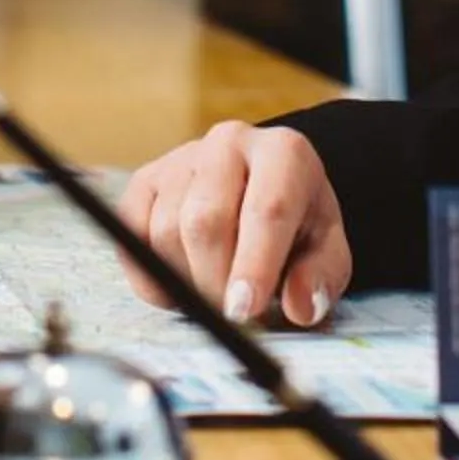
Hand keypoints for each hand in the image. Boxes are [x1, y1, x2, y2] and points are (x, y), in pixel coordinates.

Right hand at [114, 121, 349, 329]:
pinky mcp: (146, 179)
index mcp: (284, 154)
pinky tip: (180, 281)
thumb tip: (300, 306)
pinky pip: (131, 236)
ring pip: (166, 231)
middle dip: (214, 281)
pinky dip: (149, 275)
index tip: (244, 311)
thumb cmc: (297, 226)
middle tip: (230, 316)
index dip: (254, 265)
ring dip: (186, 280)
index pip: (266, 210)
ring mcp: (181, 158)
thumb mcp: (327, 251)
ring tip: (214, 290)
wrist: (264, 192)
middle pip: (206, 222)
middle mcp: (229, 143)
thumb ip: (320, 278)